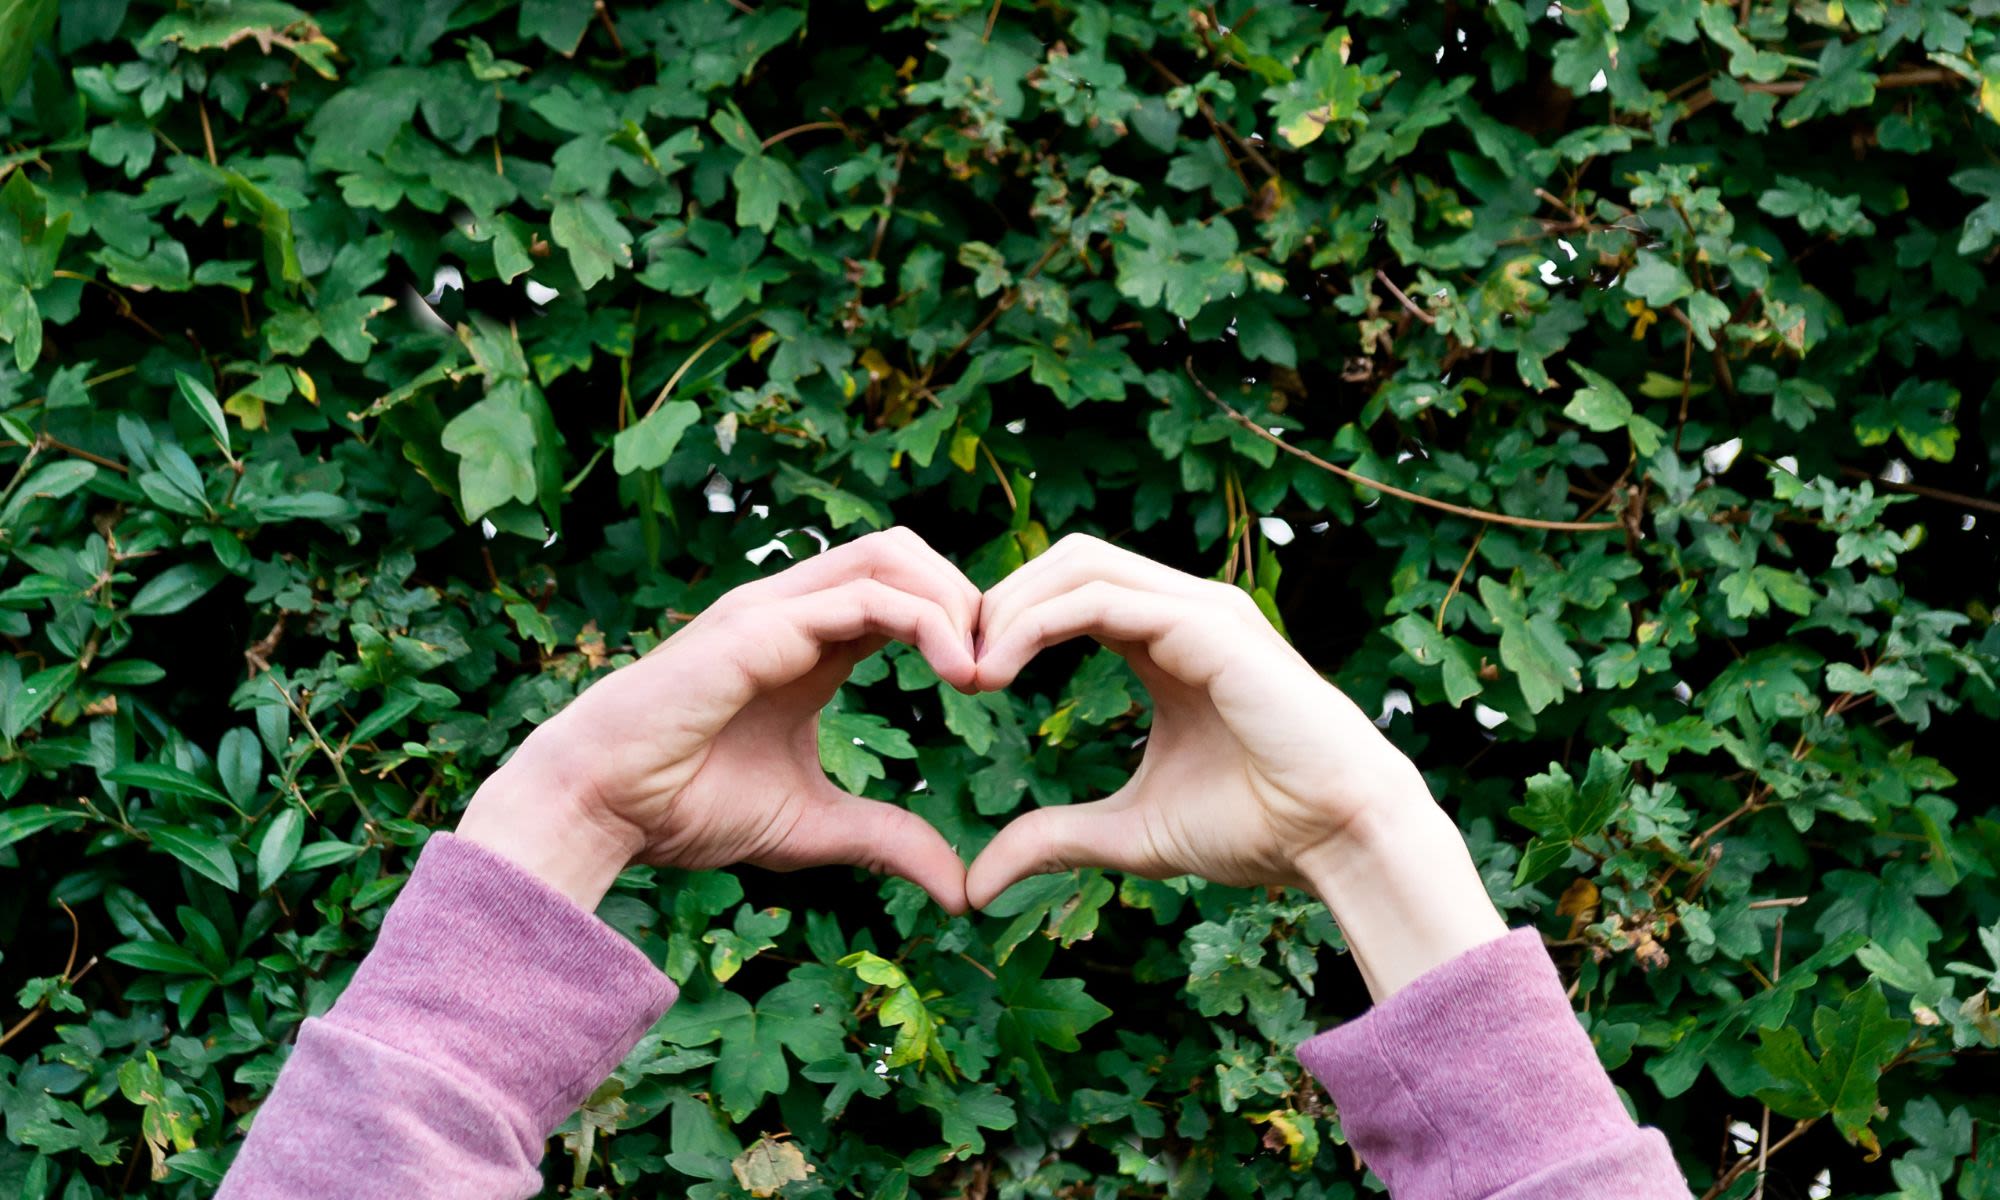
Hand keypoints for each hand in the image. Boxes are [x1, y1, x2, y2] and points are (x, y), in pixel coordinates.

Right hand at [456, 528, 981, 912]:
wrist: (602, 808)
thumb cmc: (686, 807)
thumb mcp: (814, 828)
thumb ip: (887, 841)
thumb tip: (961, 889)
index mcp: (810, 645)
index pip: (904, 594)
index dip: (961, 626)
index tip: (997, 688)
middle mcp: (794, 612)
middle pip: (904, 553)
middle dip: (969, 598)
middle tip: (1002, 670)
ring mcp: (775, 609)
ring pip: (891, 554)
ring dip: (956, 601)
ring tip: (984, 671)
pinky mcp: (760, 624)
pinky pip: (865, 595)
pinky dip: (928, 621)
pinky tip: (958, 673)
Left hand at [965, 535, 1504, 998]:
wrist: (1338, 836)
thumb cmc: (1257, 828)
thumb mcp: (1129, 833)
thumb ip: (1053, 839)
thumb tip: (975, 884)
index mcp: (1164, 641)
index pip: (1067, 592)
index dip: (1006, 623)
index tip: (961, 683)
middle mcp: (1182, 610)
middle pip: (1065, 559)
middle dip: (997, 602)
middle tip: (953, 668)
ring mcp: (1199, 609)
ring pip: (1078, 562)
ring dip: (1009, 607)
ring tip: (971, 671)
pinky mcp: (1210, 623)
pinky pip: (1102, 596)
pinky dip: (1039, 621)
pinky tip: (1002, 668)